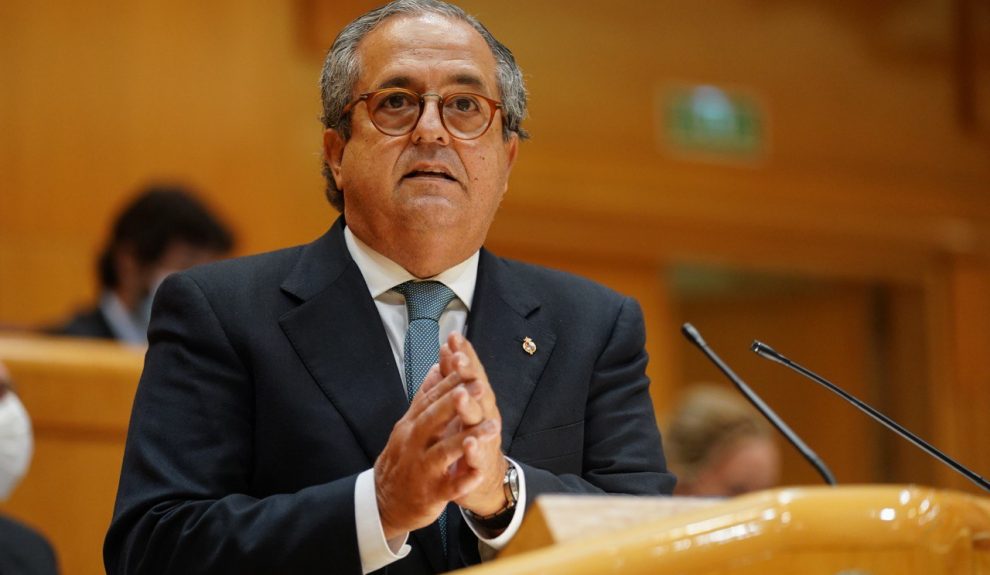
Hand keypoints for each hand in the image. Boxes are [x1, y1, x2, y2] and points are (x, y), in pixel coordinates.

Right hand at [374, 368, 498, 539]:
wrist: (384, 502)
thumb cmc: (403, 459)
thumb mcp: (409, 425)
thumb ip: (425, 397)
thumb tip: (436, 367)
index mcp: (412, 425)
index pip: (431, 399)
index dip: (450, 382)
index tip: (468, 366)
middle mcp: (414, 444)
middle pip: (434, 419)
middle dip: (457, 403)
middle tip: (480, 387)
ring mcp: (421, 469)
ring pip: (444, 452)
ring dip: (467, 440)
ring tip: (491, 427)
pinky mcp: (430, 494)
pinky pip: (448, 487)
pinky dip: (462, 481)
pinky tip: (477, 474)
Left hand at [438, 333, 509, 516]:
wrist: (484, 482)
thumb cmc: (469, 439)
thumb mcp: (460, 407)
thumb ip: (454, 378)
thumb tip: (448, 349)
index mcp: (477, 403)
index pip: (470, 374)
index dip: (463, 355)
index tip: (454, 337)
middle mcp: (485, 418)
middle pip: (478, 392)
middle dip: (469, 375)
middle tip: (459, 359)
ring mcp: (486, 441)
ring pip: (481, 421)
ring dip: (472, 408)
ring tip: (462, 395)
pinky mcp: (482, 466)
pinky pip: (479, 457)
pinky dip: (475, 450)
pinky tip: (470, 442)